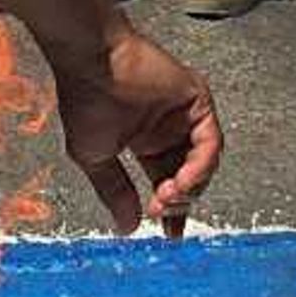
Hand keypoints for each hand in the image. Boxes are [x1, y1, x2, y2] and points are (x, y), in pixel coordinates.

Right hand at [47, 23, 222, 237]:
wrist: (90, 62)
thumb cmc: (84, 100)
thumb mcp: (96, 158)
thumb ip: (115, 192)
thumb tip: (128, 228)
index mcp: (148, 142)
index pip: (169, 181)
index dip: (172, 209)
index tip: (170, 234)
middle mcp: (171, 130)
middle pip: (191, 176)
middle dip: (179, 201)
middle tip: (161, 210)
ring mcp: (186, 115)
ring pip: (205, 162)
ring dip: (190, 187)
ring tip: (167, 197)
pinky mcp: (198, 101)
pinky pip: (211, 142)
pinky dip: (200, 166)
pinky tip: (181, 180)